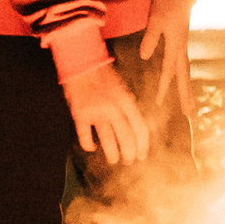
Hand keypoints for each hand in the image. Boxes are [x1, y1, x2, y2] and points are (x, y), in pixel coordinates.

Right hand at [59, 45, 152, 165]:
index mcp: (126, 101)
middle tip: (129, 160)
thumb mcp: (122, 88)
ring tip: (114, 159)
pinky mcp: (80, 114)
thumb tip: (137, 127)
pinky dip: (88, 145)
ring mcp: (96, 112)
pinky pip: (85, 136)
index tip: (142, 155)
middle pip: (126, 138)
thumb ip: (129, 107)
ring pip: (108, 140)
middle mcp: (113, 108)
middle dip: (129, 154)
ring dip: (113, 154)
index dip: (143, 145)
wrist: (82, 63)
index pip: (140, 129)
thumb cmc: (104, 75)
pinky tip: (92, 148)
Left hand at [138, 0, 198, 136]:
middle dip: (186, 95)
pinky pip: (183, 64)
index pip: (168, 71)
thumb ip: (150, 38)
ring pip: (185, 71)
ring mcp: (182, 45)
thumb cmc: (167, 4)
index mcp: (175, 45)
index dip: (164, 87)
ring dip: (187, 88)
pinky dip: (183, 76)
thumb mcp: (156, 20)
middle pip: (184, 76)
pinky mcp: (181, 41)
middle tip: (189, 114)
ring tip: (189, 103)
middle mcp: (181, 48)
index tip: (159, 102)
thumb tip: (144, 58)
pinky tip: (179, 80)